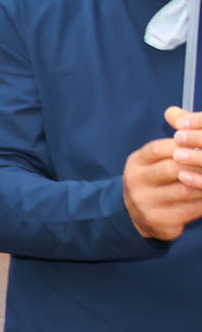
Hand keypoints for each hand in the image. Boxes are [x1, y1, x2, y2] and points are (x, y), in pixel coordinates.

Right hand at [127, 106, 201, 241]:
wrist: (136, 216)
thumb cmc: (155, 180)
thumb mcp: (156, 159)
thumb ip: (171, 139)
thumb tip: (174, 111)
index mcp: (136, 163)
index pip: (158, 149)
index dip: (182, 146)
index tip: (200, 146)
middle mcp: (136, 181)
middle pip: (171, 169)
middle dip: (198, 165)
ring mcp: (146, 202)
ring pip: (184, 190)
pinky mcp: (159, 220)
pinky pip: (190, 209)